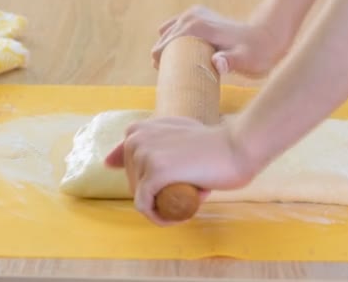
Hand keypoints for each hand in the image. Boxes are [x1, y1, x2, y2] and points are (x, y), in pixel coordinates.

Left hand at [104, 116, 254, 225]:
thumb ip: (153, 137)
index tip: (167, 183)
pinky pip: (146, 206)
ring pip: (141, 196)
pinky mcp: (155, 172)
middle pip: (134, 183)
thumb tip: (110, 163)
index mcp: (138, 129)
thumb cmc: (213, 145)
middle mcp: (136, 138)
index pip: (125, 165)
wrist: (237, 148)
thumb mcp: (177, 132)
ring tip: (192, 195)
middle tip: (189, 187)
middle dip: (157, 193)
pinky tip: (178, 217)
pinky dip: (160, 217)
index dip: (146, 178)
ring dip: (165, 204)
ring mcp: (144, 154)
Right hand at [151, 5, 289, 76]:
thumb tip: (218, 63)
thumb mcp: (243, 60)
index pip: (165, 44)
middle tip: (175, 77)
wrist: (267, 36)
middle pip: (164, 39)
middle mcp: (192, 16)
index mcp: (196, 26)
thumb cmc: (256, 53)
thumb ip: (230, 61)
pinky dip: (174, 41)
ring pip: (167, 33)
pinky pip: (175, 28)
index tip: (168, 77)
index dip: (162, 62)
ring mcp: (194, 13)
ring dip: (169, 49)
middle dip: (164, 57)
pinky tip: (184, 57)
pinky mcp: (198, 15)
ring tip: (178, 68)